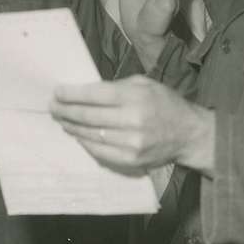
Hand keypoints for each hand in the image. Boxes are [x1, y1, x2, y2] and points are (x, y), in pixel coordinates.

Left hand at [51, 75, 214, 174]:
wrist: (189, 134)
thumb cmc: (166, 104)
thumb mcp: (145, 84)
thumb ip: (117, 86)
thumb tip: (87, 92)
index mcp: (135, 96)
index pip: (94, 95)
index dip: (71, 94)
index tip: (57, 92)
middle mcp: (132, 120)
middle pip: (88, 116)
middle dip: (66, 111)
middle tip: (53, 107)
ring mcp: (131, 143)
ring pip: (91, 135)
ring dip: (72, 127)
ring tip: (62, 121)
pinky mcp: (131, 159)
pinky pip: (99, 152)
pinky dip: (86, 143)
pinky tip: (78, 135)